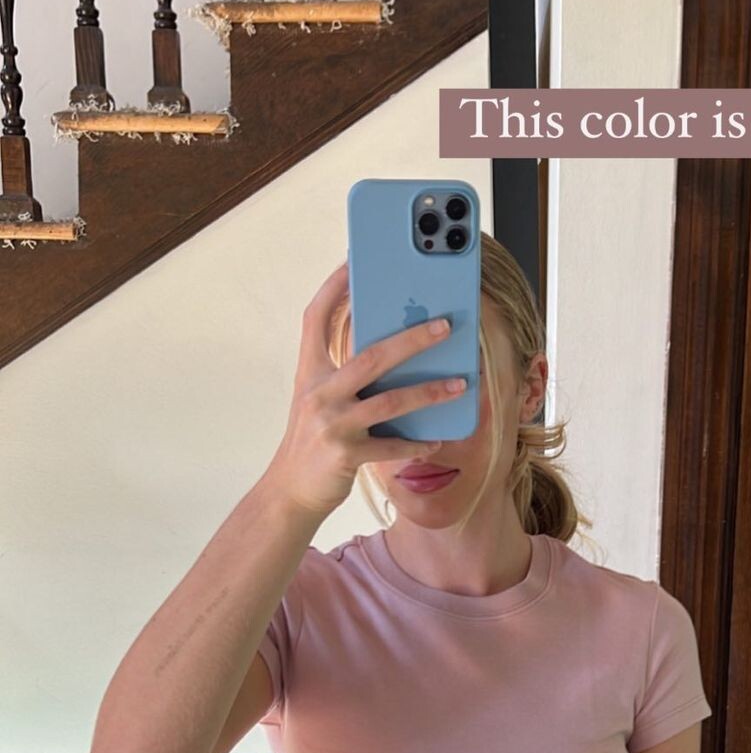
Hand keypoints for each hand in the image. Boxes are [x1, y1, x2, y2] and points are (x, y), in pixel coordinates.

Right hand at [263, 261, 466, 520]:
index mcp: (310, 372)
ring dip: (430, 392)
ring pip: (391, 401)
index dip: (334, 287)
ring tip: (459, 385)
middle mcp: (319, 393)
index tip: (355, 261)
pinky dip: (417, 443)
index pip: (316, 318)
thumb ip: (347, 376)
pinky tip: (436, 440)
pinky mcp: (345, 455)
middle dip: (413, 339)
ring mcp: (332, 424)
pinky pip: (392, 446)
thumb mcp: (320, 401)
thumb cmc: (313, 441)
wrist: (289, 492)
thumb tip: (397, 352)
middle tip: (446, 326)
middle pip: (371, 356)